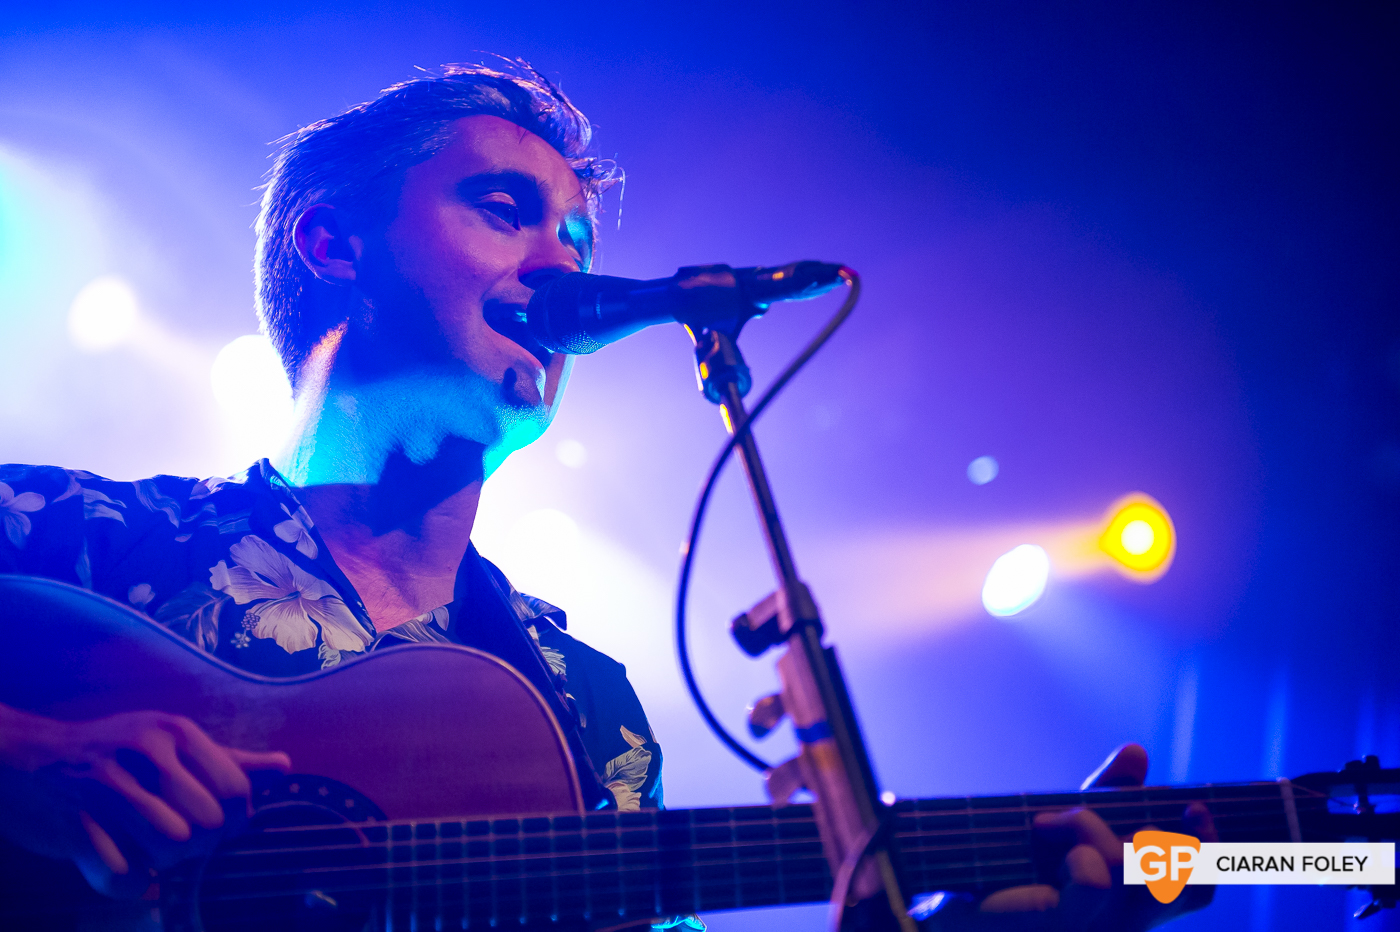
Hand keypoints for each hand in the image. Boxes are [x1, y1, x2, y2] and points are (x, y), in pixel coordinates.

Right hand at [0, 704, 289, 895]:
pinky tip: (128, 863)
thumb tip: (284, 767)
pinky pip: (125, 875)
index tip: (224, 827)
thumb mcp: (171, 740)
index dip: (238, 819)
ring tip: (157, 850)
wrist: (31, 755)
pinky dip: (132, 882)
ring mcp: (107, 788)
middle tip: (189, 841)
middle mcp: (144, 754)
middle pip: (208, 823)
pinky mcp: (74, 825)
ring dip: (169, 862)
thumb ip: (228, 759)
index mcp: (176, 732)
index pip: (234, 789)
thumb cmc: (116, 748)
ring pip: (172, 849)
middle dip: (205, 844)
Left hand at [975, 744, 1215, 929]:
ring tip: (1047, 824)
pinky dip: (1076, 843)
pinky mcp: (1066, 924)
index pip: (1197, 888)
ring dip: (1091, 826)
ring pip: (1133, 865)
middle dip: (1174, 837)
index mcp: (1127, 901)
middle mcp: (1122, 921)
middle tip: (1126, 814)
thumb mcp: (1061, 819)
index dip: (1211, 848)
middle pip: (1187, 885)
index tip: (1195, 804)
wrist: (944, 892)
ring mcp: (1097, 926)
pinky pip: (1098, 874)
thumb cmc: (1002, 861)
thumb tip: (1137, 752)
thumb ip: (1104, 792)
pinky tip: (1041, 837)